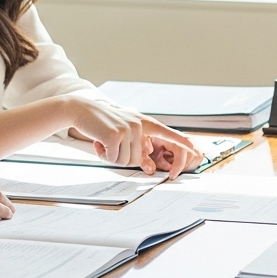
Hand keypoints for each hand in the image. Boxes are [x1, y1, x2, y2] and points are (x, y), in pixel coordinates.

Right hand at [64, 99, 201, 177]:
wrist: (81, 109)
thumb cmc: (102, 123)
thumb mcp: (123, 132)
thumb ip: (137, 147)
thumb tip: (150, 167)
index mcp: (143, 122)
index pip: (167, 132)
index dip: (181, 142)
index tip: (195, 148)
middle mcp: (139, 125)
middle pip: (138, 159)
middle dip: (121, 158)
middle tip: (110, 144)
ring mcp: (129, 129)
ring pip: (125, 160)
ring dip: (112, 156)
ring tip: (104, 140)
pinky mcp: (116, 134)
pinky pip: (114, 158)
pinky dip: (104, 154)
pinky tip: (99, 141)